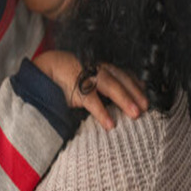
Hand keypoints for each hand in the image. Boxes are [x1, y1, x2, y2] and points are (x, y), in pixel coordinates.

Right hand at [33, 51, 148, 130]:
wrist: (43, 70)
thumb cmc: (67, 78)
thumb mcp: (87, 79)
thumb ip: (102, 87)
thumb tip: (122, 98)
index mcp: (100, 66)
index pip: (122, 73)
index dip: (136, 83)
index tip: (147, 92)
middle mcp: (96, 68)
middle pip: (120, 78)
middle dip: (135, 92)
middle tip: (146, 107)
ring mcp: (85, 75)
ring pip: (110, 85)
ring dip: (124, 99)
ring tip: (135, 114)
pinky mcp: (74, 86)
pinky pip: (91, 99)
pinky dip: (102, 112)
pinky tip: (110, 124)